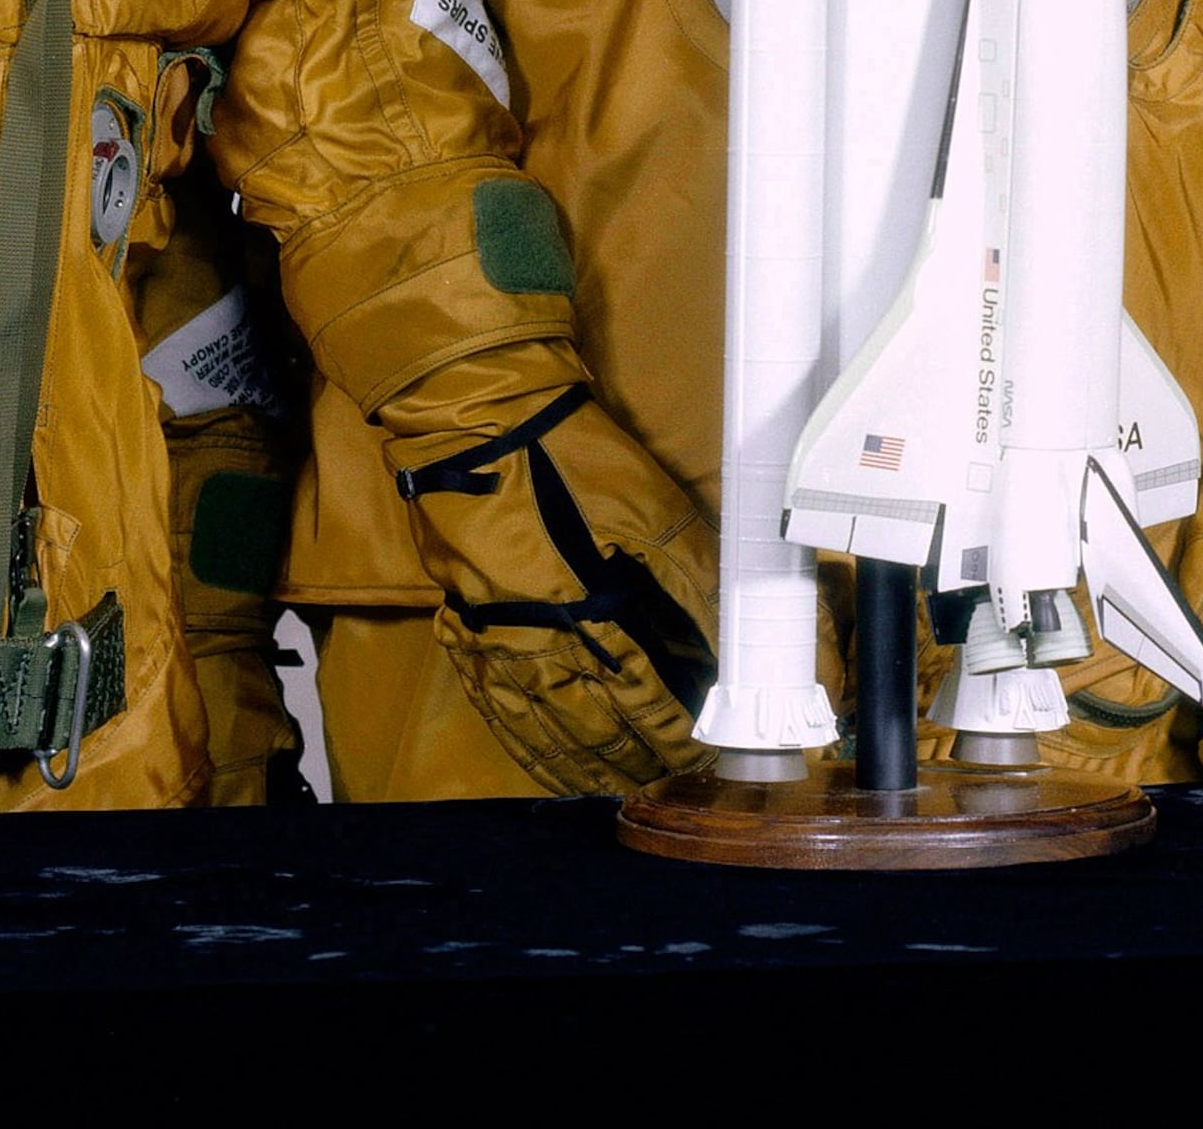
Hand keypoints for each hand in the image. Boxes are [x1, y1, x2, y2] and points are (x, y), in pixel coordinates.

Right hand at [386, 374, 717, 794]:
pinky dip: (528, 742)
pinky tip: (551, 762)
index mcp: (590, 608)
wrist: (477, 419)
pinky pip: (495, 705)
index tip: (710, 749)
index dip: (679, 729)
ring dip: (590, 762)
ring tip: (625, 783)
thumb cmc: (570, 456)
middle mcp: (538, 639)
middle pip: (596, 725)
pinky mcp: (463, 627)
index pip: (645, 695)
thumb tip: (739, 635)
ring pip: (547, 727)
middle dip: (641, 756)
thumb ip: (694, 577)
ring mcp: (493, 639)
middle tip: (676, 776)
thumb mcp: (649, 506)